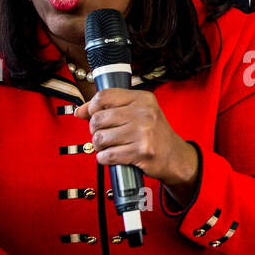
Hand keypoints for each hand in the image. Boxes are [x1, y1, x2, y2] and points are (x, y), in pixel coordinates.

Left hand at [76, 88, 199, 196]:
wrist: (175, 156)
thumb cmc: (154, 134)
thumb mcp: (138, 113)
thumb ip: (110, 108)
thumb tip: (80, 111)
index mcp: (142, 99)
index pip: (104, 96)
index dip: (91, 107)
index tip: (92, 114)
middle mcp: (143, 113)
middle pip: (98, 118)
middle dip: (94, 130)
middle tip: (103, 134)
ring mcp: (143, 133)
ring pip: (100, 138)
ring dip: (99, 146)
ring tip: (108, 146)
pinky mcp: (141, 152)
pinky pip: (108, 155)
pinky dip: (104, 159)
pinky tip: (112, 156)